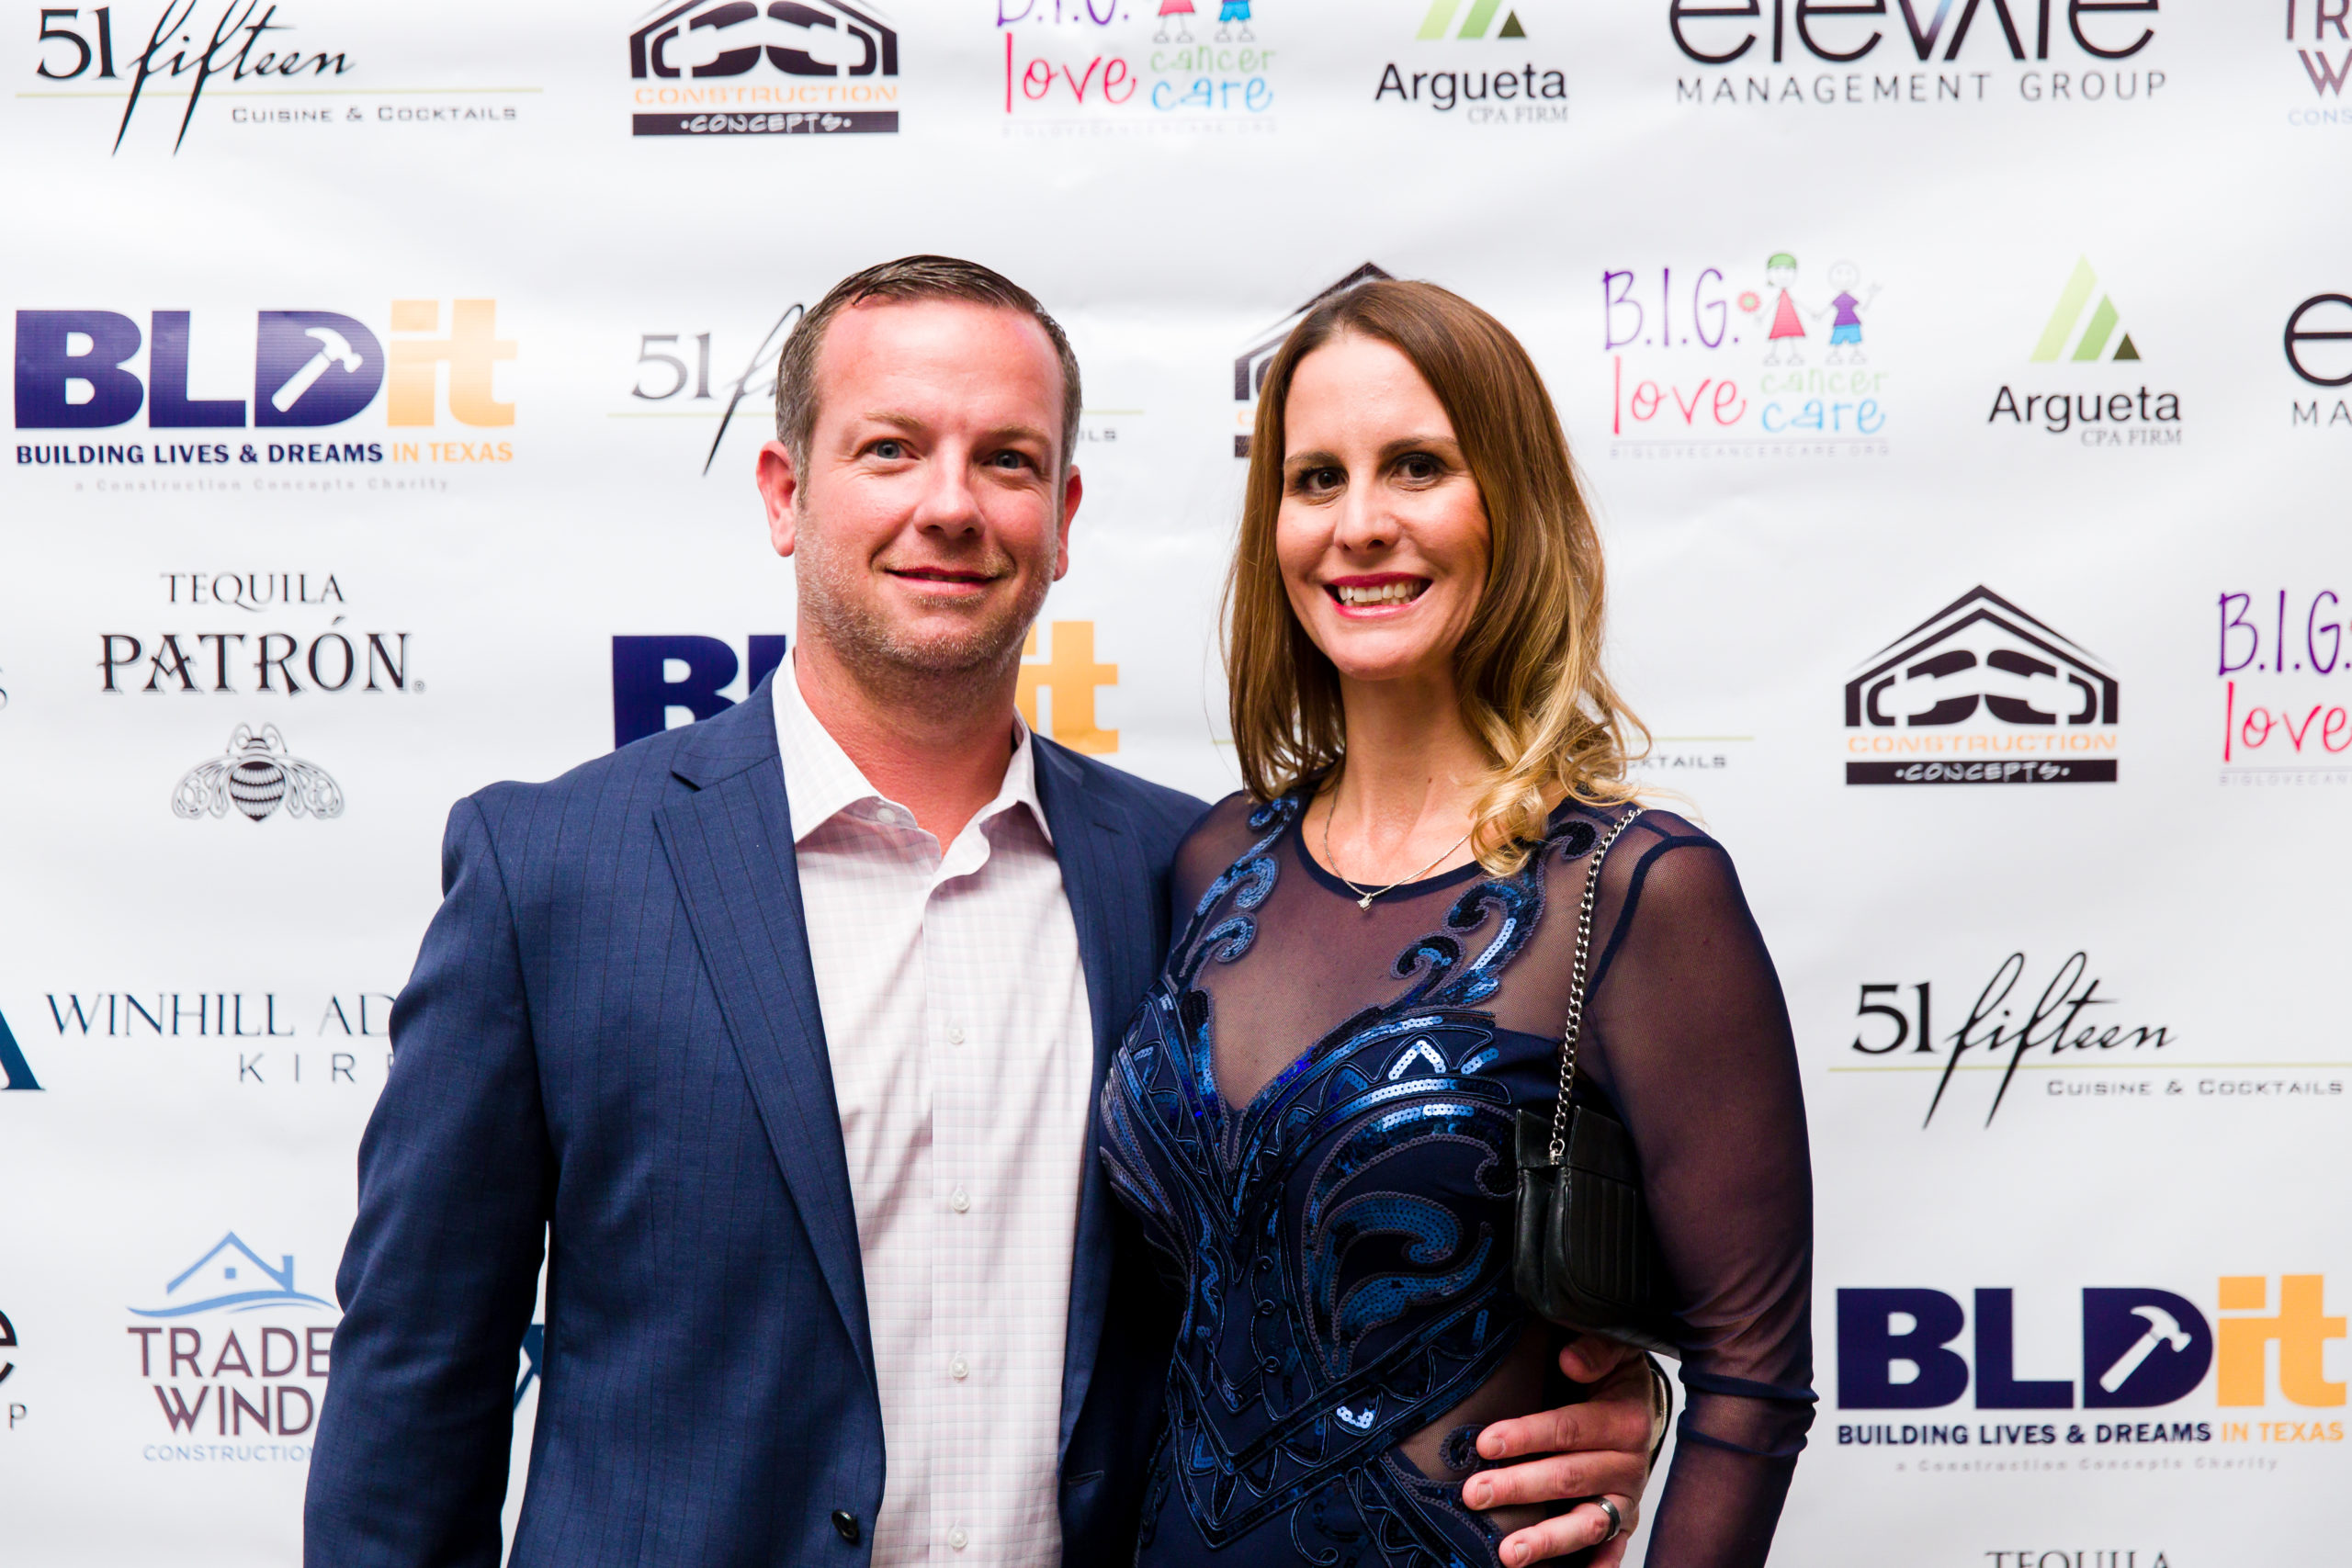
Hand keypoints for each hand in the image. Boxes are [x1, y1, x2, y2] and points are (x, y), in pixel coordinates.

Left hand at [1463, 1339, 1658, 1566]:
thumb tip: (1571, 1362)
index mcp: (1625, 1419)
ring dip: (1547, 1541)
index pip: (1568, 1430)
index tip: (1485, 1444)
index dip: (1526, 1436)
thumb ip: (1594, 1351)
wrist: (1642, 1403)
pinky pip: (1611, 1550)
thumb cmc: (1612, 1375)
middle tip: (1474, 1495)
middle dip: (1518, 1488)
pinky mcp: (1623, 1522)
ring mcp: (1626, 1498)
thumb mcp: (1612, 1352)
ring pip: (1586, 1524)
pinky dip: (1595, 1566)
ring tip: (1507, 1554)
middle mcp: (1630, 1464)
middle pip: (1568, 1478)